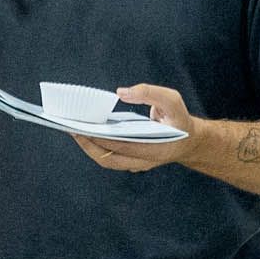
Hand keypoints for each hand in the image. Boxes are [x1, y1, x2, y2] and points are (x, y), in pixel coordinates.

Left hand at [69, 84, 199, 172]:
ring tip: (73, 129)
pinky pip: (109, 156)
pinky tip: (85, 131)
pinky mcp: (130, 162)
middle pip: (109, 159)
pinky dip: (95, 146)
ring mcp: (136, 165)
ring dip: (88, 147)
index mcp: (156, 149)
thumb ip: (149, 93)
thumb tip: (121, 93)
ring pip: (106, 161)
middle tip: (70, 128)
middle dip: (88, 144)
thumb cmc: (178, 119)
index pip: (124, 147)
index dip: (102, 138)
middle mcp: (144, 162)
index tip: (84, 127)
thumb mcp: (172, 100)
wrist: (188, 140)